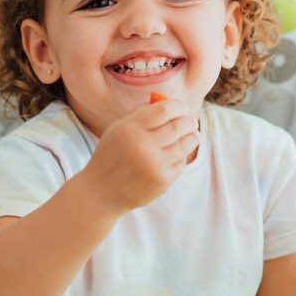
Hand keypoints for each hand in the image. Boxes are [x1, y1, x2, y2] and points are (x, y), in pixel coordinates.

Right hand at [78, 98, 199, 215]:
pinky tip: (176, 154)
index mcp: (130, 128)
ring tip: (193, 134)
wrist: (101, 192)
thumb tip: (170, 102)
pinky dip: (181, 155)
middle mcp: (143, 145)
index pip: (165, 110)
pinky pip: (181, 161)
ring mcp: (154, 164)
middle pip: (179, 125)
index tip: (182, 107)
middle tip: (190, 121)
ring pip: (185, 143)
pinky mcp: (162, 180)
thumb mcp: (118, 129)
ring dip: (193, 136)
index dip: (178, 106)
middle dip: (189, 121)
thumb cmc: (112, 155)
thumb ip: (141, 114)